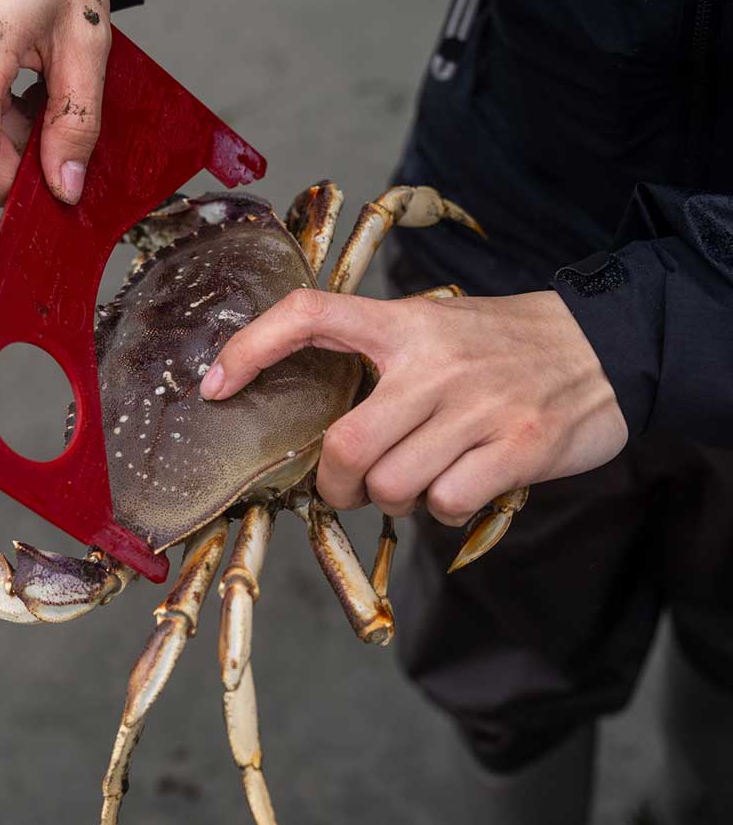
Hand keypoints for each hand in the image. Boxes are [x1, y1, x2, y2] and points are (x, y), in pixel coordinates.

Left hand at [201, 289, 628, 523]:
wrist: (609, 348)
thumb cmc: (504, 345)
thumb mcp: (435, 326)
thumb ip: (377, 359)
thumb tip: (315, 423)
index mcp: (404, 324)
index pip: (308, 315)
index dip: (250, 347)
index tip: (215, 385)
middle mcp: (435, 363)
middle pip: (346, 447)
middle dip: (335, 485)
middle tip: (347, 487)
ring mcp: (478, 406)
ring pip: (393, 485)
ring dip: (393, 499)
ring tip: (419, 479)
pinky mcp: (519, 447)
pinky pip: (447, 503)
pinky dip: (443, 509)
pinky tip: (461, 486)